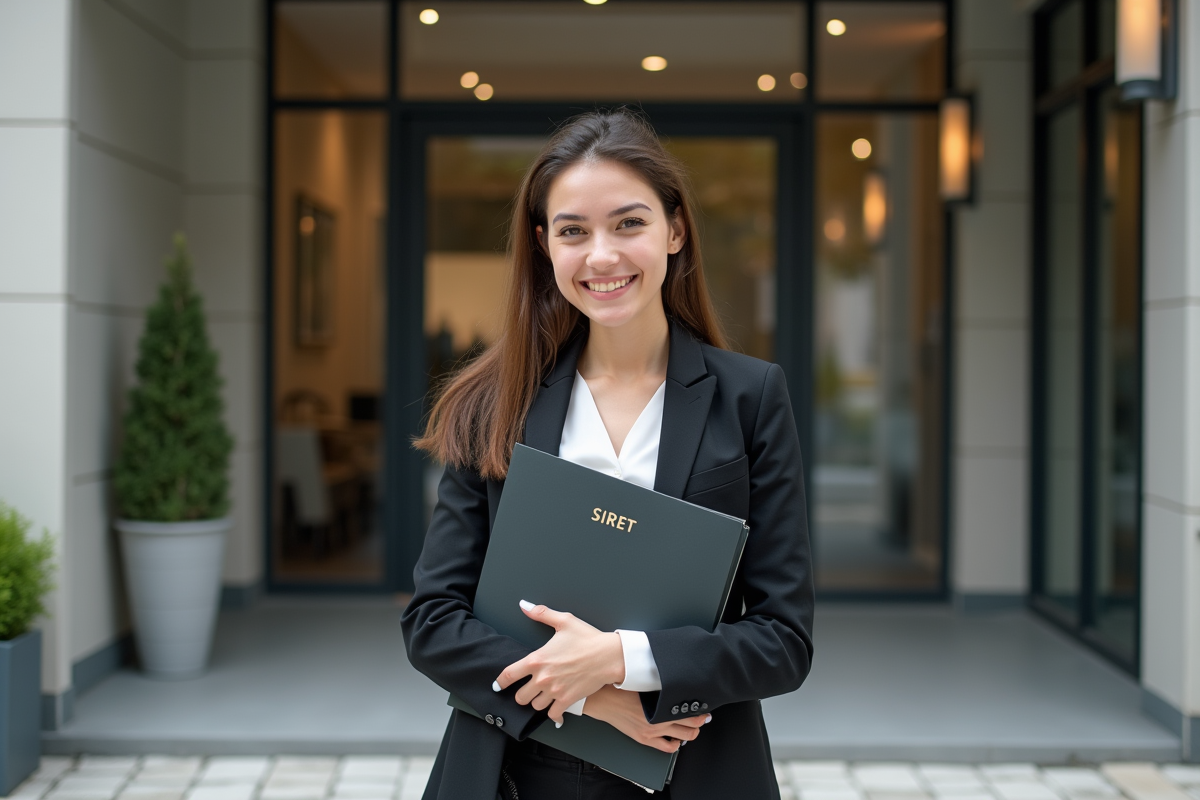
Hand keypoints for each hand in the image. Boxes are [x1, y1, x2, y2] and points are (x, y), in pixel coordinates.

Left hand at [494, 601, 625, 724]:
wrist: (609, 656)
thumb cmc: (587, 638)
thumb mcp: (564, 621)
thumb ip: (541, 613)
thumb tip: (524, 606)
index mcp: (537, 659)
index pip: (509, 675)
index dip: (500, 682)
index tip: (497, 686)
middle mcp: (542, 678)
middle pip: (520, 697)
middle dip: (522, 694)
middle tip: (527, 690)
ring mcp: (554, 691)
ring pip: (535, 706)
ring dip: (537, 702)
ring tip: (542, 696)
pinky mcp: (567, 700)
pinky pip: (553, 714)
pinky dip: (552, 714)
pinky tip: (555, 710)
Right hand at [584, 685, 709, 752]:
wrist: (602, 699)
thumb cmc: (620, 687)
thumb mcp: (645, 681)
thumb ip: (662, 683)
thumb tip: (678, 681)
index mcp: (660, 704)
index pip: (690, 709)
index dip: (701, 708)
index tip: (705, 705)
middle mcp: (658, 720)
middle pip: (691, 725)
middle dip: (700, 720)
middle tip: (703, 716)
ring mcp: (652, 732)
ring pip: (684, 738)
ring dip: (692, 732)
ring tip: (693, 727)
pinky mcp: (644, 739)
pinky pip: (668, 748)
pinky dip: (676, 744)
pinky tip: (676, 738)